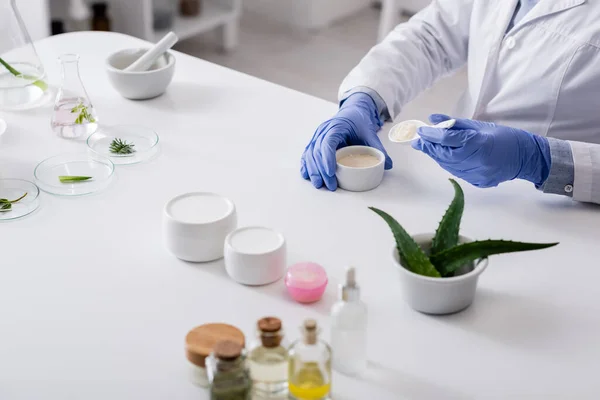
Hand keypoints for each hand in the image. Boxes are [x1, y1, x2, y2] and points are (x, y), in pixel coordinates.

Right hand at [300, 93, 392, 189]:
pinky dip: (306, 165)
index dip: (327, 159)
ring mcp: (317, 136)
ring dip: (313, 170)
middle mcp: (323, 131)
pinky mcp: (315, 142)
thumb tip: (389, 165)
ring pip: (310, 154)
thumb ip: (379, 148)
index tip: (330, 173)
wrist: (352, 112)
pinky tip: (307, 176)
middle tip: (329, 185)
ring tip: (319, 184)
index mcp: (336, 127)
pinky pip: (307, 154)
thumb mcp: (370, 133)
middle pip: (317, 151)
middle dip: (321, 170)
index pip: (328, 143)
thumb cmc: (359, 122)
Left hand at [411, 114, 550, 187]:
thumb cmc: (505, 137)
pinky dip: (448, 164)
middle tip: (418, 141)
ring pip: (448, 166)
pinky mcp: (478, 182)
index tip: (421, 131)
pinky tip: (444, 157)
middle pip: (444, 155)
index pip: (447, 139)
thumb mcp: (480, 126)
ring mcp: (477, 174)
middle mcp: (477, 160)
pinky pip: (457, 173)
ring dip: (437, 156)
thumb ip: (455, 123)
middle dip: (429, 147)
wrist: (526, 157)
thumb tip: (433, 119)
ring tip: (429, 148)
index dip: (431, 135)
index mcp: (479, 143)